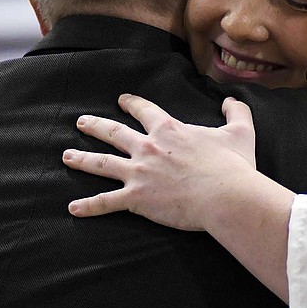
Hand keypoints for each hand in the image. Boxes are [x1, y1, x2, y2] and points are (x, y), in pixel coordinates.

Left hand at [63, 94, 257, 230]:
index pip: (144, 111)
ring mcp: (139, 173)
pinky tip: (73, 208)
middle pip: (114, 133)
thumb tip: (231, 99)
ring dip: (81, 160)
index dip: (131, 104)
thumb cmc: (233, 166)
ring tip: (66, 157)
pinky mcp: (136, 198)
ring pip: (101, 164)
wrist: (226, 196)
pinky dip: (88, 206)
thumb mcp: (241, 132)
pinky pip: (106, 202)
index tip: (122, 101)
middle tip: (81, 122)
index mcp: (169, 130)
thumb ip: (236, 111)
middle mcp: (148, 147)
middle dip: (95, 126)